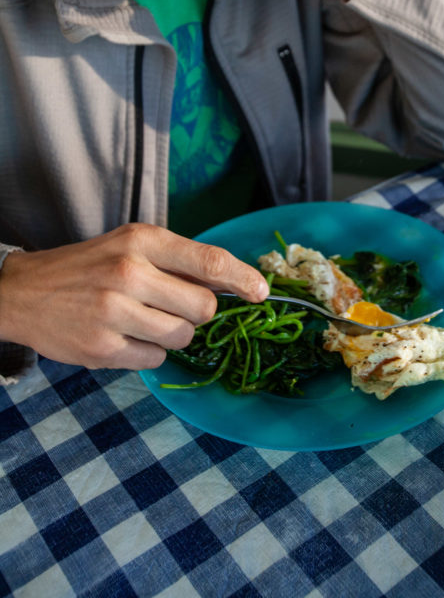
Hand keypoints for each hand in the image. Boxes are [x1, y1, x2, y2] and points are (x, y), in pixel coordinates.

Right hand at [0, 223, 268, 370]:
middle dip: (199, 313)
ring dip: (174, 333)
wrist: (26, 292)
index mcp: (142, 241)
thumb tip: (234, 282)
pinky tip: (126, 335)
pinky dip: (150, 351)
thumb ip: (179, 260)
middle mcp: (130, 273)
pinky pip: (155, 359)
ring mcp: (114, 313)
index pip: (210, 262)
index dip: (244, 279)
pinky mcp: (102, 348)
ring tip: (145, 319)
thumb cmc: (90, 265)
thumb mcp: (132, 244)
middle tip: (174, 305)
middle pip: (203, 308)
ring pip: (183, 337)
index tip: (261, 292)